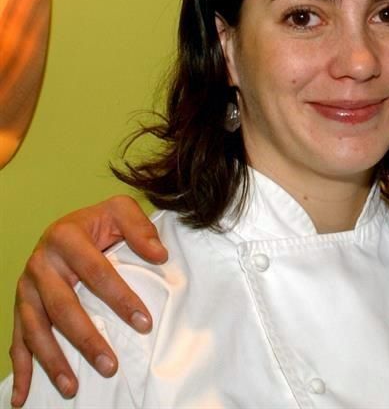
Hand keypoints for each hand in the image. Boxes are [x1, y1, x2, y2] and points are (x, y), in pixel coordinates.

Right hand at [8, 195, 166, 406]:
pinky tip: (22, 397)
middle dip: (86, 339)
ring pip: (36, 329)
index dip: (121, 298)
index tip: (144, 323)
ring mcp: (25, 287)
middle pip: (63, 307)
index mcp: (65, 237)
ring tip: (73, 387)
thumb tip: (160, 256)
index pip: (97, 272)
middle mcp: (40, 263)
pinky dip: (20, 371)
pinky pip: (17, 341)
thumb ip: (140, 228)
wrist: (68, 226)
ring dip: (53, 361)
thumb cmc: (99, 223)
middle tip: (110, 365)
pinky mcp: (19, 306)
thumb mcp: (120, 211)